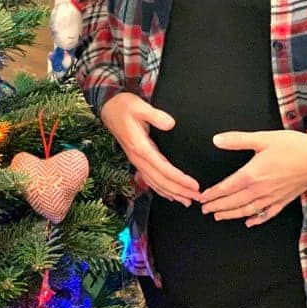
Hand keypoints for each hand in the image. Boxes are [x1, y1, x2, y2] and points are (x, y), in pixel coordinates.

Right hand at [100, 92, 200, 206]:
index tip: (194, 185)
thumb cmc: (124, 106)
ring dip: (172, 193)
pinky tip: (170, 195)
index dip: (179, 179)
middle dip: (180, 191)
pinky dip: (160, 190)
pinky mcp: (136, 159)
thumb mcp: (139, 106)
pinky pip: (149, 180)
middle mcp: (138, 158)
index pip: (163, 168)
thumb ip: (155, 115)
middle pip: (160, 180)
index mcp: (140, 147)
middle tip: (198, 198)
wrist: (108, 108)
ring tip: (188, 201)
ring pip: (155, 183)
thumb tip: (171, 124)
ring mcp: (136, 160)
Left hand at [199, 129, 306, 226]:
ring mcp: (273, 197)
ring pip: (248, 210)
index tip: (202, 198)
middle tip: (204, 210)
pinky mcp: (284, 200)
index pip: (227, 187)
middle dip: (218, 207)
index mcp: (253, 174)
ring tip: (219, 217)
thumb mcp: (262, 138)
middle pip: (234, 202)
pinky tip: (249, 222)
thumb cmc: (292, 146)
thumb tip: (216, 140)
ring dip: (232, 215)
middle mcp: (261, 189)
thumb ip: (237, 140)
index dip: (213, 194)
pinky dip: (257, 219)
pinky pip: (268, 214)